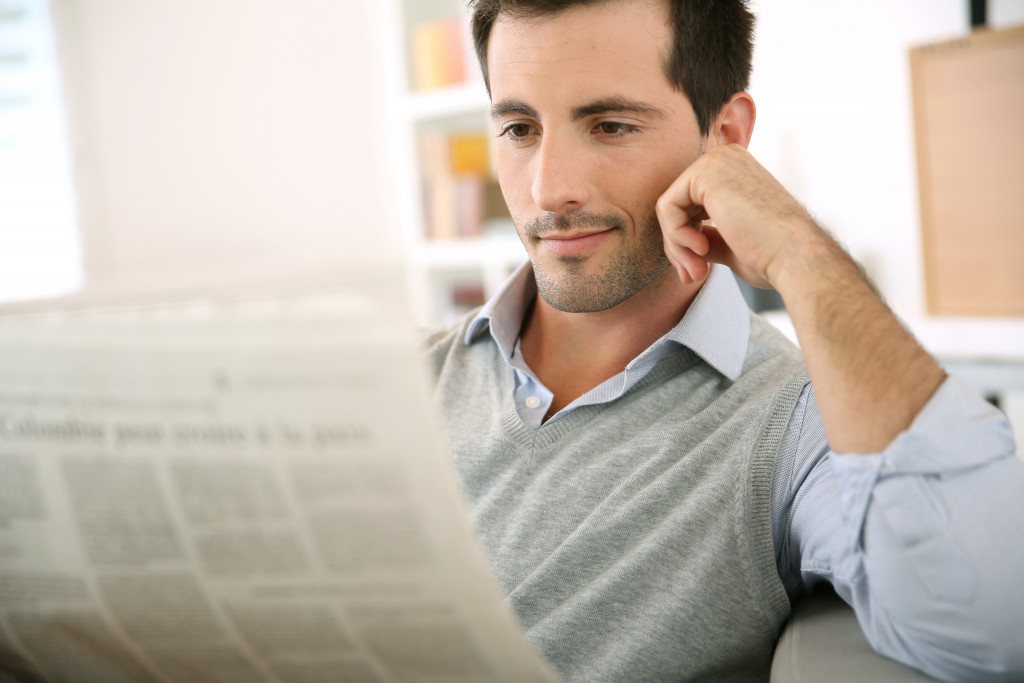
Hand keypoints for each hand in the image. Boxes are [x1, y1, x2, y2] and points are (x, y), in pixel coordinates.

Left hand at [656, 144, 817, 289]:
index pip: (689, 207)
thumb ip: (708, 235)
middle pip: (676, 206)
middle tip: (691, 276)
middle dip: (678, 247)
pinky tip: (702, 250)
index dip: (686, 243)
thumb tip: (684, 245)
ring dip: (677, 247)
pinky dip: (676, 236)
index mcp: (733, 172)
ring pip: (668, 209)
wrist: (795, 256)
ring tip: (697, 270)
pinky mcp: (705, 171)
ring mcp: (715, 161)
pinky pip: (667, 207)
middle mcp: (725, 159)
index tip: (698, 271)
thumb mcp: (731, 243)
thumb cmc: (771, 255)